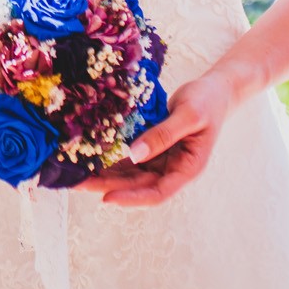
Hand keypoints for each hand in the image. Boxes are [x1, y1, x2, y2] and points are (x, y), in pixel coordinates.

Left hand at [70, 73, 236, 207]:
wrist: (214, 90)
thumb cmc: (207, 102)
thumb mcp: (188, 116)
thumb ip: (163, 135)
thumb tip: (135, 155)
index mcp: (187, 168)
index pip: (157, 193)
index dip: (132, 198)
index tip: (106, 198)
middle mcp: (172, 168)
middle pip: (137, 185)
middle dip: (107, 186)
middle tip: (76, 183)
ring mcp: (162, 158)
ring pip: (130, 172)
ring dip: (105, 174)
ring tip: (75, 172)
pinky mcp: (152, 146)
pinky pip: (129, 156)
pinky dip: (111, 157)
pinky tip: (89, 153)